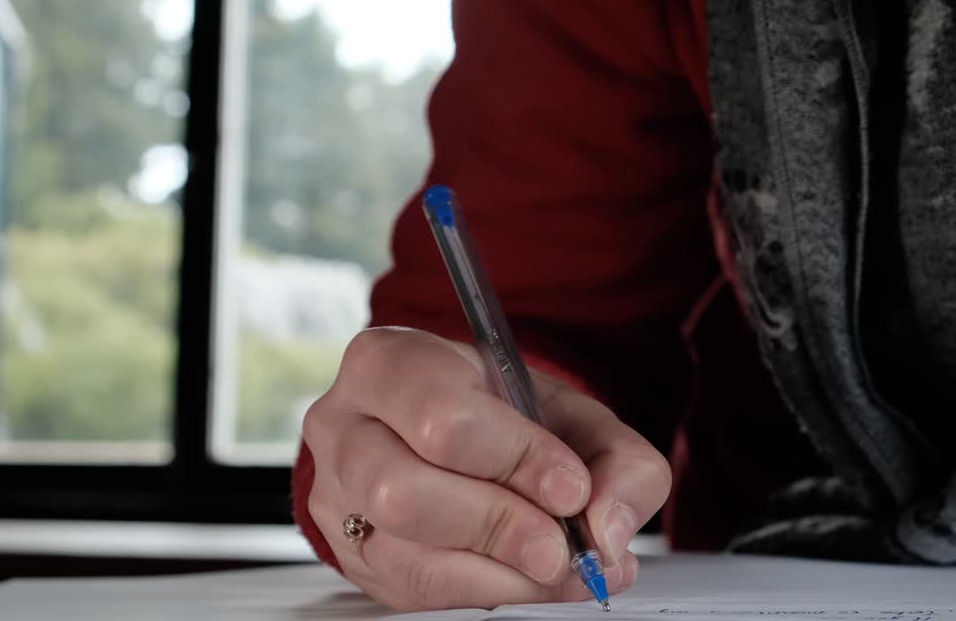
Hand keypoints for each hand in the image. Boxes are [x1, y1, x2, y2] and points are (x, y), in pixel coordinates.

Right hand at [302, 326, 671, 610]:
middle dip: (499, 526)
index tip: (572, 488)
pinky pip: (409, 592)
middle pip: (404, 492)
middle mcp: (346, 425)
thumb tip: (609, 529)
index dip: (517, 460)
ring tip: (551, 565)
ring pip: (403, 553)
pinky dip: (480, 593)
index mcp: (391, 362)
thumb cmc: (507, 416)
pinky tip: (519, 579)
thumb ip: (618, 461)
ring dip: (494, 571)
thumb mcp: (573, 414)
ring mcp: (337, 495)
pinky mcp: (351, 554)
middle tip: (560, 544)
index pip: (443, 419)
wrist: (459, 436)